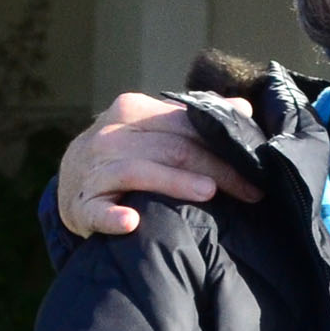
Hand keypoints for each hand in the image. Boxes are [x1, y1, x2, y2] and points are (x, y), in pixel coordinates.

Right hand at [58, 92, 260, 237]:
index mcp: (132, 111)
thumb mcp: (153, 129)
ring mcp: (93, 171)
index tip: (258, 167)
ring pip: (138, 171)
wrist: (71, 182)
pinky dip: (113, 216)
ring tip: (209, 192)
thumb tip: (243, 108)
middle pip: (172, 148)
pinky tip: (131, 222)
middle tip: (251, 191)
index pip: (187, 124)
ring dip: (174, 182)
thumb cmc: (126, 154)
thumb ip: (194, 119)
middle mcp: (110, 137)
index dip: (225, 145)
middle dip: (216, 169)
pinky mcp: (82, 205)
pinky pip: (97, 210)